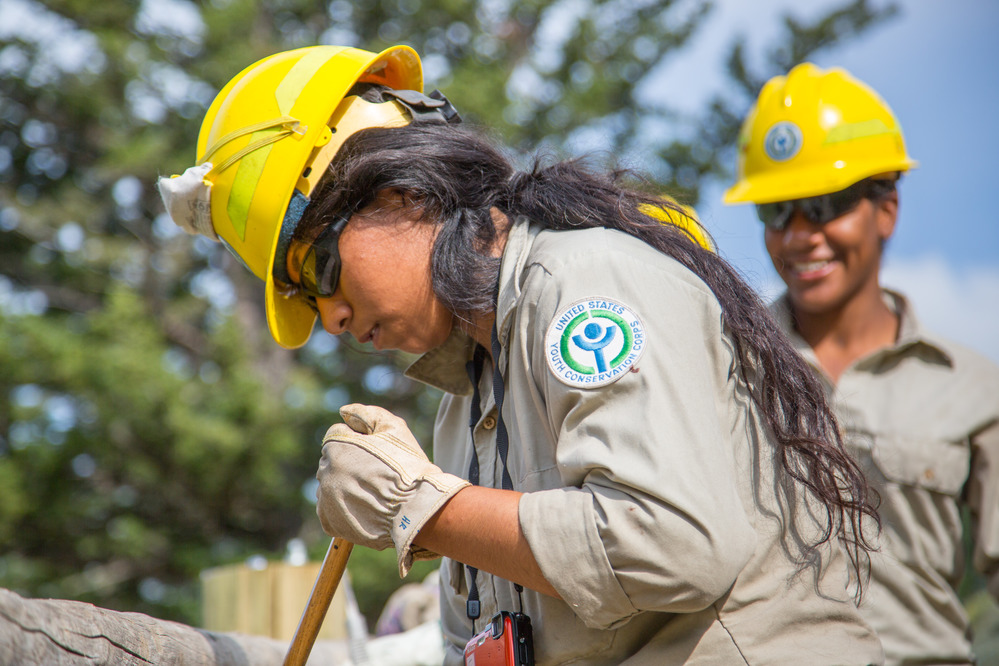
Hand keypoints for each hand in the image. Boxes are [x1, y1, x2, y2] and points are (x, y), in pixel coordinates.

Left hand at [316, 404, 469, 576]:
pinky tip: (366, 507)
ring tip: (374, 492)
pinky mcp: (330, 521)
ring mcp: (325, 499)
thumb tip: (344, 411)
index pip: (338, 434)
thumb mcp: (394, 428)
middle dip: (350, 462)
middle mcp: (325, 472)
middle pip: (333, 460)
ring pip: (332, 484)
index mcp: (336, 446)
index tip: (378, 453)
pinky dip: (344, 507)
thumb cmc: (408, 467)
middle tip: (378, 473)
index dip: (360, 439)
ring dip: (346, 485)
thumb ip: (366, 414)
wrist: (417, 511)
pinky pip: (331, 509)